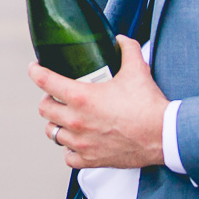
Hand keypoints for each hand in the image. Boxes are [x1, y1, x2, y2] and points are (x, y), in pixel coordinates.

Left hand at [34, 36, 168, 168]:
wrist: (164, 136)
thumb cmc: (148, 106)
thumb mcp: (137, 70)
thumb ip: (127, 49)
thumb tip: (120, 39)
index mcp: (82, 97)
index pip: (46, 81)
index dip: (36, 72)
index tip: (34, 68)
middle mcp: (76, 121)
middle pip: (45, 109)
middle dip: (47, 100)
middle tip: (56, 96)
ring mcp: (82, 143)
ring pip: (53, 134)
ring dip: (57, 124)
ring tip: (65, 119)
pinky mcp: (91, 159)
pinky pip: (68, 157)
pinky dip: (69, 150)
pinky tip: (76, 143)